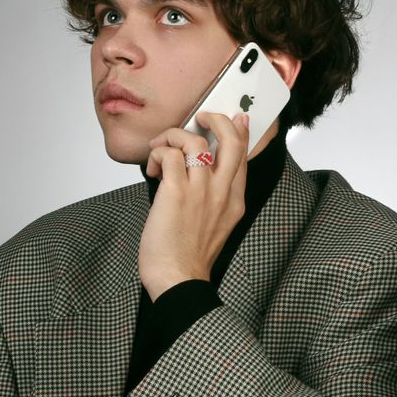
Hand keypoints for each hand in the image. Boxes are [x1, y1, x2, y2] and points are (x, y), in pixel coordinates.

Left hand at [138, 112, 249, 300]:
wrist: (179, 280)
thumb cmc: (189, 258)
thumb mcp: (216, 226)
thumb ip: (216, 200)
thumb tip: (198, 177)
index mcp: (234, 200)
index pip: (243, 156)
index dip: (239, 131)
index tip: (235, 118)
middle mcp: (222, 192)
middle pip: (231, 139)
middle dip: (216, 118)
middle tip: (200, 117)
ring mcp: (201, 191)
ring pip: (195, 140)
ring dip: (173, 136)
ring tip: (161, 148)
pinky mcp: (176, 192)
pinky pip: (170, 154)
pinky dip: (158, 153)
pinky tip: (152, 168)